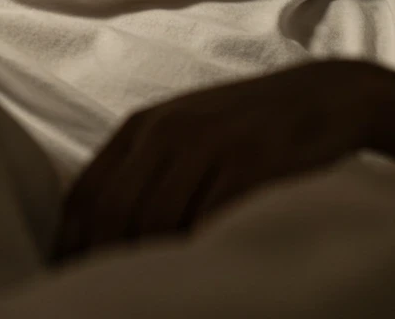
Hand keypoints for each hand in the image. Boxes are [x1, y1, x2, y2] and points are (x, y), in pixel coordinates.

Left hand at [51, 58, 387, 263]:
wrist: (323, 96)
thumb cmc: (247, 126)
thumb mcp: (185, 133)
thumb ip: (144, 171)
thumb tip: (100, 236)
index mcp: (143, 126)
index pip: (85, 193)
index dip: (71, 245)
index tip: (73, 281)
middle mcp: (167, 131)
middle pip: (114, 212)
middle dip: (105, 264)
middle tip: (112, 298)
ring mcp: (208, 144)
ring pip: (155, 222)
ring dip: (152, 265)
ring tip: (161, 290)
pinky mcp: (248, 163)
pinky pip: (207, 221)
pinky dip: (197, 252)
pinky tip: (201, 269)